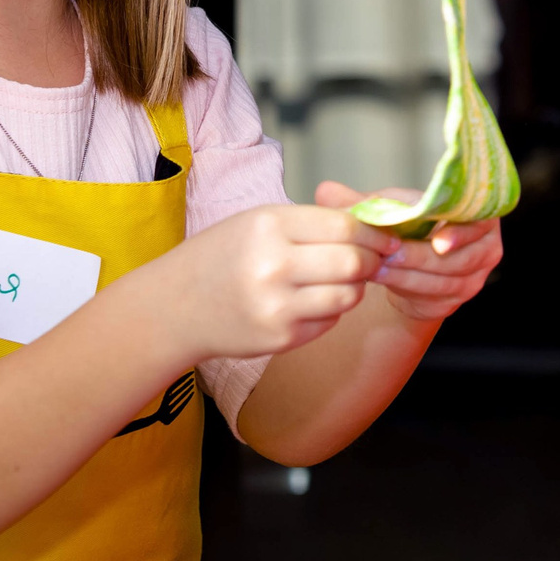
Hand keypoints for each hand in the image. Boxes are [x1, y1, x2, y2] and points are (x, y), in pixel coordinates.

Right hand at [162, 203, 389, 361]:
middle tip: (372, 259)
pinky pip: (329, 322)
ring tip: (340, 279)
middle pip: (353, 263)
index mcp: (269, 226)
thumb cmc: (222, 256)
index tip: (384, 237)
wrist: (175, 308)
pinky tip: (310, 301)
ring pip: (348, 296)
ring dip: (354, 288)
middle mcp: (273, 266)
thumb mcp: (258, 222)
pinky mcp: (279, 338)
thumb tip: (373, 225)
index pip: (345, 226)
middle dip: (372, 261)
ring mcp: (276, 307)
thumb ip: (312, 222)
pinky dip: (330, 311)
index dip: (373, 232)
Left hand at [313, 183, 503, 322]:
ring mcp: (475, 278)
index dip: (460, 232)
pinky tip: (384, 281)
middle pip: (457, 258)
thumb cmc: (407, 226)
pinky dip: (407, 288)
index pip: (480, 223)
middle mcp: (487, 247)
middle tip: (387, 254)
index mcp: (482, 214)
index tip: (437, 240)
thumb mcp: (390, 208)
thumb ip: (362, 201)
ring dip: (409, 275)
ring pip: (443, 280)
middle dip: (419, 257)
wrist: (410, 263)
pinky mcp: (456, 301)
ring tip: (377, 267)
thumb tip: (325, 190)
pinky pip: (433, 296)